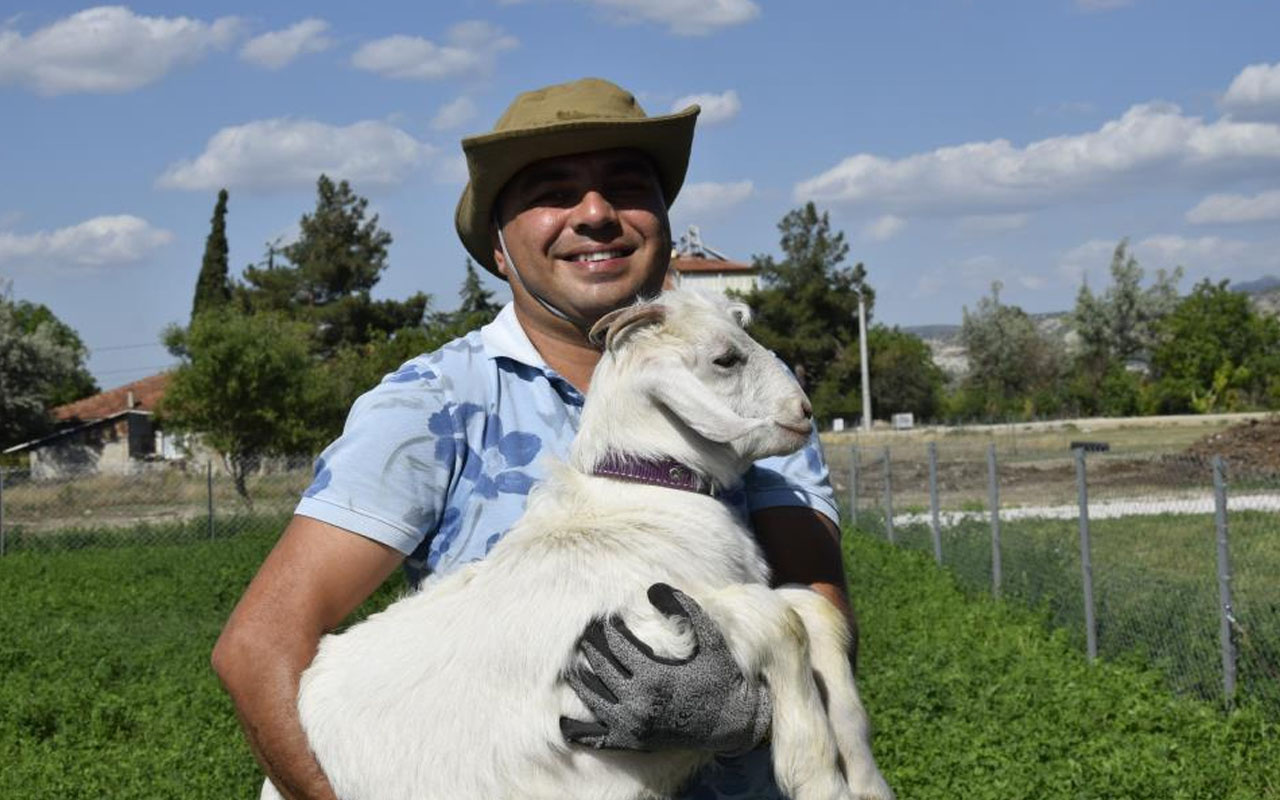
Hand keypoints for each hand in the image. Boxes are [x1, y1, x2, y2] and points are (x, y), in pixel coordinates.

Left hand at [559, 583, 771, 753]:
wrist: (734, 723)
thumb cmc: (722, 677)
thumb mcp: (710, 639)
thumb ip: (685, 610)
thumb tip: (653, 587)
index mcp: (654, 676)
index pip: (617, 645)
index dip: (609, 629)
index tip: (606, 619)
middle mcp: (638, 703)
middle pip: (600, 668)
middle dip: (592, 647)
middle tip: (587, 634)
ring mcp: (633, 725)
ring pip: (592, 698)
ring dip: (580, 679)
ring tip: (576, 664)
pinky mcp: (633, 743)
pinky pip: (597, 738)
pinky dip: (578, 730)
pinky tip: (564, 722)